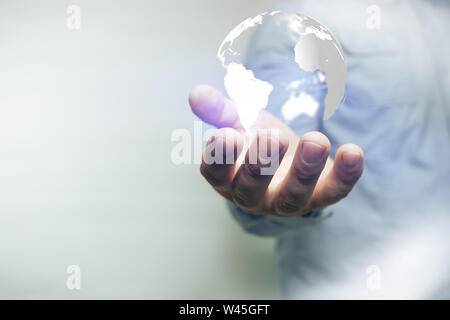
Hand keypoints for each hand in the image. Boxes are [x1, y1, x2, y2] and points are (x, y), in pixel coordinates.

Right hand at [189, 84, 363, 216]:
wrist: (290, 159)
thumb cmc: (258, 142)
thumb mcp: (239, 123)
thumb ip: (220, 110)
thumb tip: (196, 93)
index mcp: (228, 177)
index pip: (216, 173)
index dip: (219, 158)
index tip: (225, 135)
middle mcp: (254, 196)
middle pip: (252, 189)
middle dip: (260, 164)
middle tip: (271, 136)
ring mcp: (287, 201)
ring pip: (292, 196)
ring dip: (304, 170)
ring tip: (315, 140)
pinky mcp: (320, 197)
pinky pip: (333, 192)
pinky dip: (345, 175)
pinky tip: (353, 151)